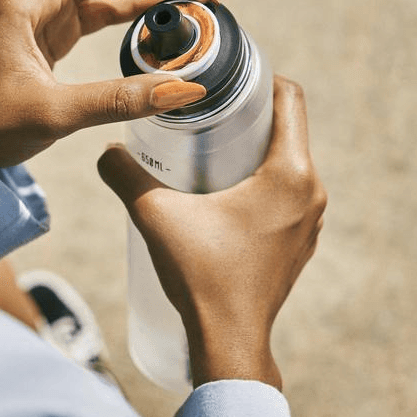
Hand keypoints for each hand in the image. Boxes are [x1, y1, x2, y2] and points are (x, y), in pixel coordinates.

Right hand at [97, 76, 325, 390]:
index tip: (229, 73)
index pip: (290, 99)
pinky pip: (287, 192)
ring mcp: (310, 221)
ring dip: (256, 148)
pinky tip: (224, 188)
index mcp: (291, 174)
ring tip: (211, 144)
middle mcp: (311, 193)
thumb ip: (124, 174)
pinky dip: (262, 180)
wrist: (229, 343)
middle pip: (288, 128)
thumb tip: (105, 148)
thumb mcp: (155, 216)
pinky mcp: (299, 242)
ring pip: (288, 162)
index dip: (262, 76)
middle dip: (250, 112)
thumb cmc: (201, 278)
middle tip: (207, 107)